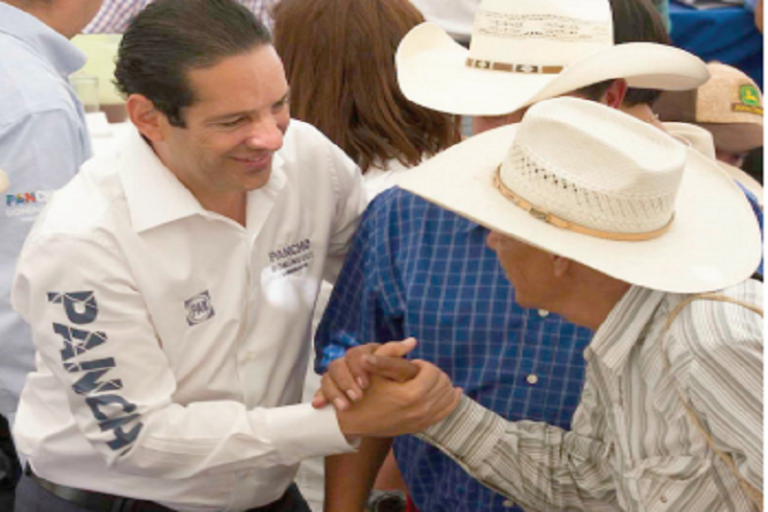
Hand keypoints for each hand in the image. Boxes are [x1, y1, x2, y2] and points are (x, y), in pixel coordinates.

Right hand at [313, 339, 418, 410]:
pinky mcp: (332, 388)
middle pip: (337, 365)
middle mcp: (350, 361)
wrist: (387, 404)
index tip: (366, 384)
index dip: (359, 369)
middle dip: (346, 382)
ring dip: (334, 392)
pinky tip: (320, 404)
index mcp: (366, 353)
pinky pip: (321, 390)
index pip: (355, 354)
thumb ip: (399, 357)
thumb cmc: (395, 382)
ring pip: (327, 377)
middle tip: (357, 397)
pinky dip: (321, 397)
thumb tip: (412, 341)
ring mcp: (339, 374)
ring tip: (344, 407)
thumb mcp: (399, 370)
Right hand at [336, 360, 461, 436]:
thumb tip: (412, 340)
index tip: (412, 364)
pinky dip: (452, 401)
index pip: (432, 372)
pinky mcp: (421, 426)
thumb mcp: (374, 368)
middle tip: (421, 371)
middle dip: (435, 373)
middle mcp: (421, 410)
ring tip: (434, 379)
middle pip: (443, 384)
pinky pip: (446, 413)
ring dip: (444, 385)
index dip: (423, 364)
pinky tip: (454, 393)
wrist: (355, 420)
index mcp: (412, 394)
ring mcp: (422, 420)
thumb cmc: (363, 392)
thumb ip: (392, 350)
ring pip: (448, 398)